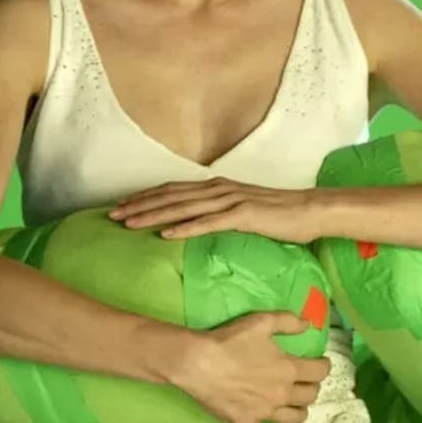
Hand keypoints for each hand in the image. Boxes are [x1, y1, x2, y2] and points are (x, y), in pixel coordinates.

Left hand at [108, 177, 322, 243]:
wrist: (309, 211)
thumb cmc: (279, 215)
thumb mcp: (243, 211)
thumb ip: (220, 213)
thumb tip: (199, 223)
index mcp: (218, 187)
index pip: (174, 190)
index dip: (146, 197)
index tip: (121, 206)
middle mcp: (219, 189)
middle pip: (171, 196)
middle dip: (140, 205)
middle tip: (111, 215)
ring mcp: (231, 200)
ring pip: (183, 207)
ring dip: (153, 215)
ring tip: (128, 223)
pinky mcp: (243, 214)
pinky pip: (208, 222)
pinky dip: (185, 227)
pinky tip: (166, 234)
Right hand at [166, 312, 331, 422]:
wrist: (199, 363)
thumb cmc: (232, 340)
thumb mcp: (263, 321)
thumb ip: (289, 322)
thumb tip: (309, 324)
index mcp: (289, 370)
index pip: (319, 372)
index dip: (324, 366)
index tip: (321, 362)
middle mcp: (281, 394)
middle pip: (309, 396)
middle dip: (312, 387)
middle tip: (305, 380)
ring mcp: (264, 413)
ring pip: (294, 419)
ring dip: (299, 411)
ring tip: (294, 404)